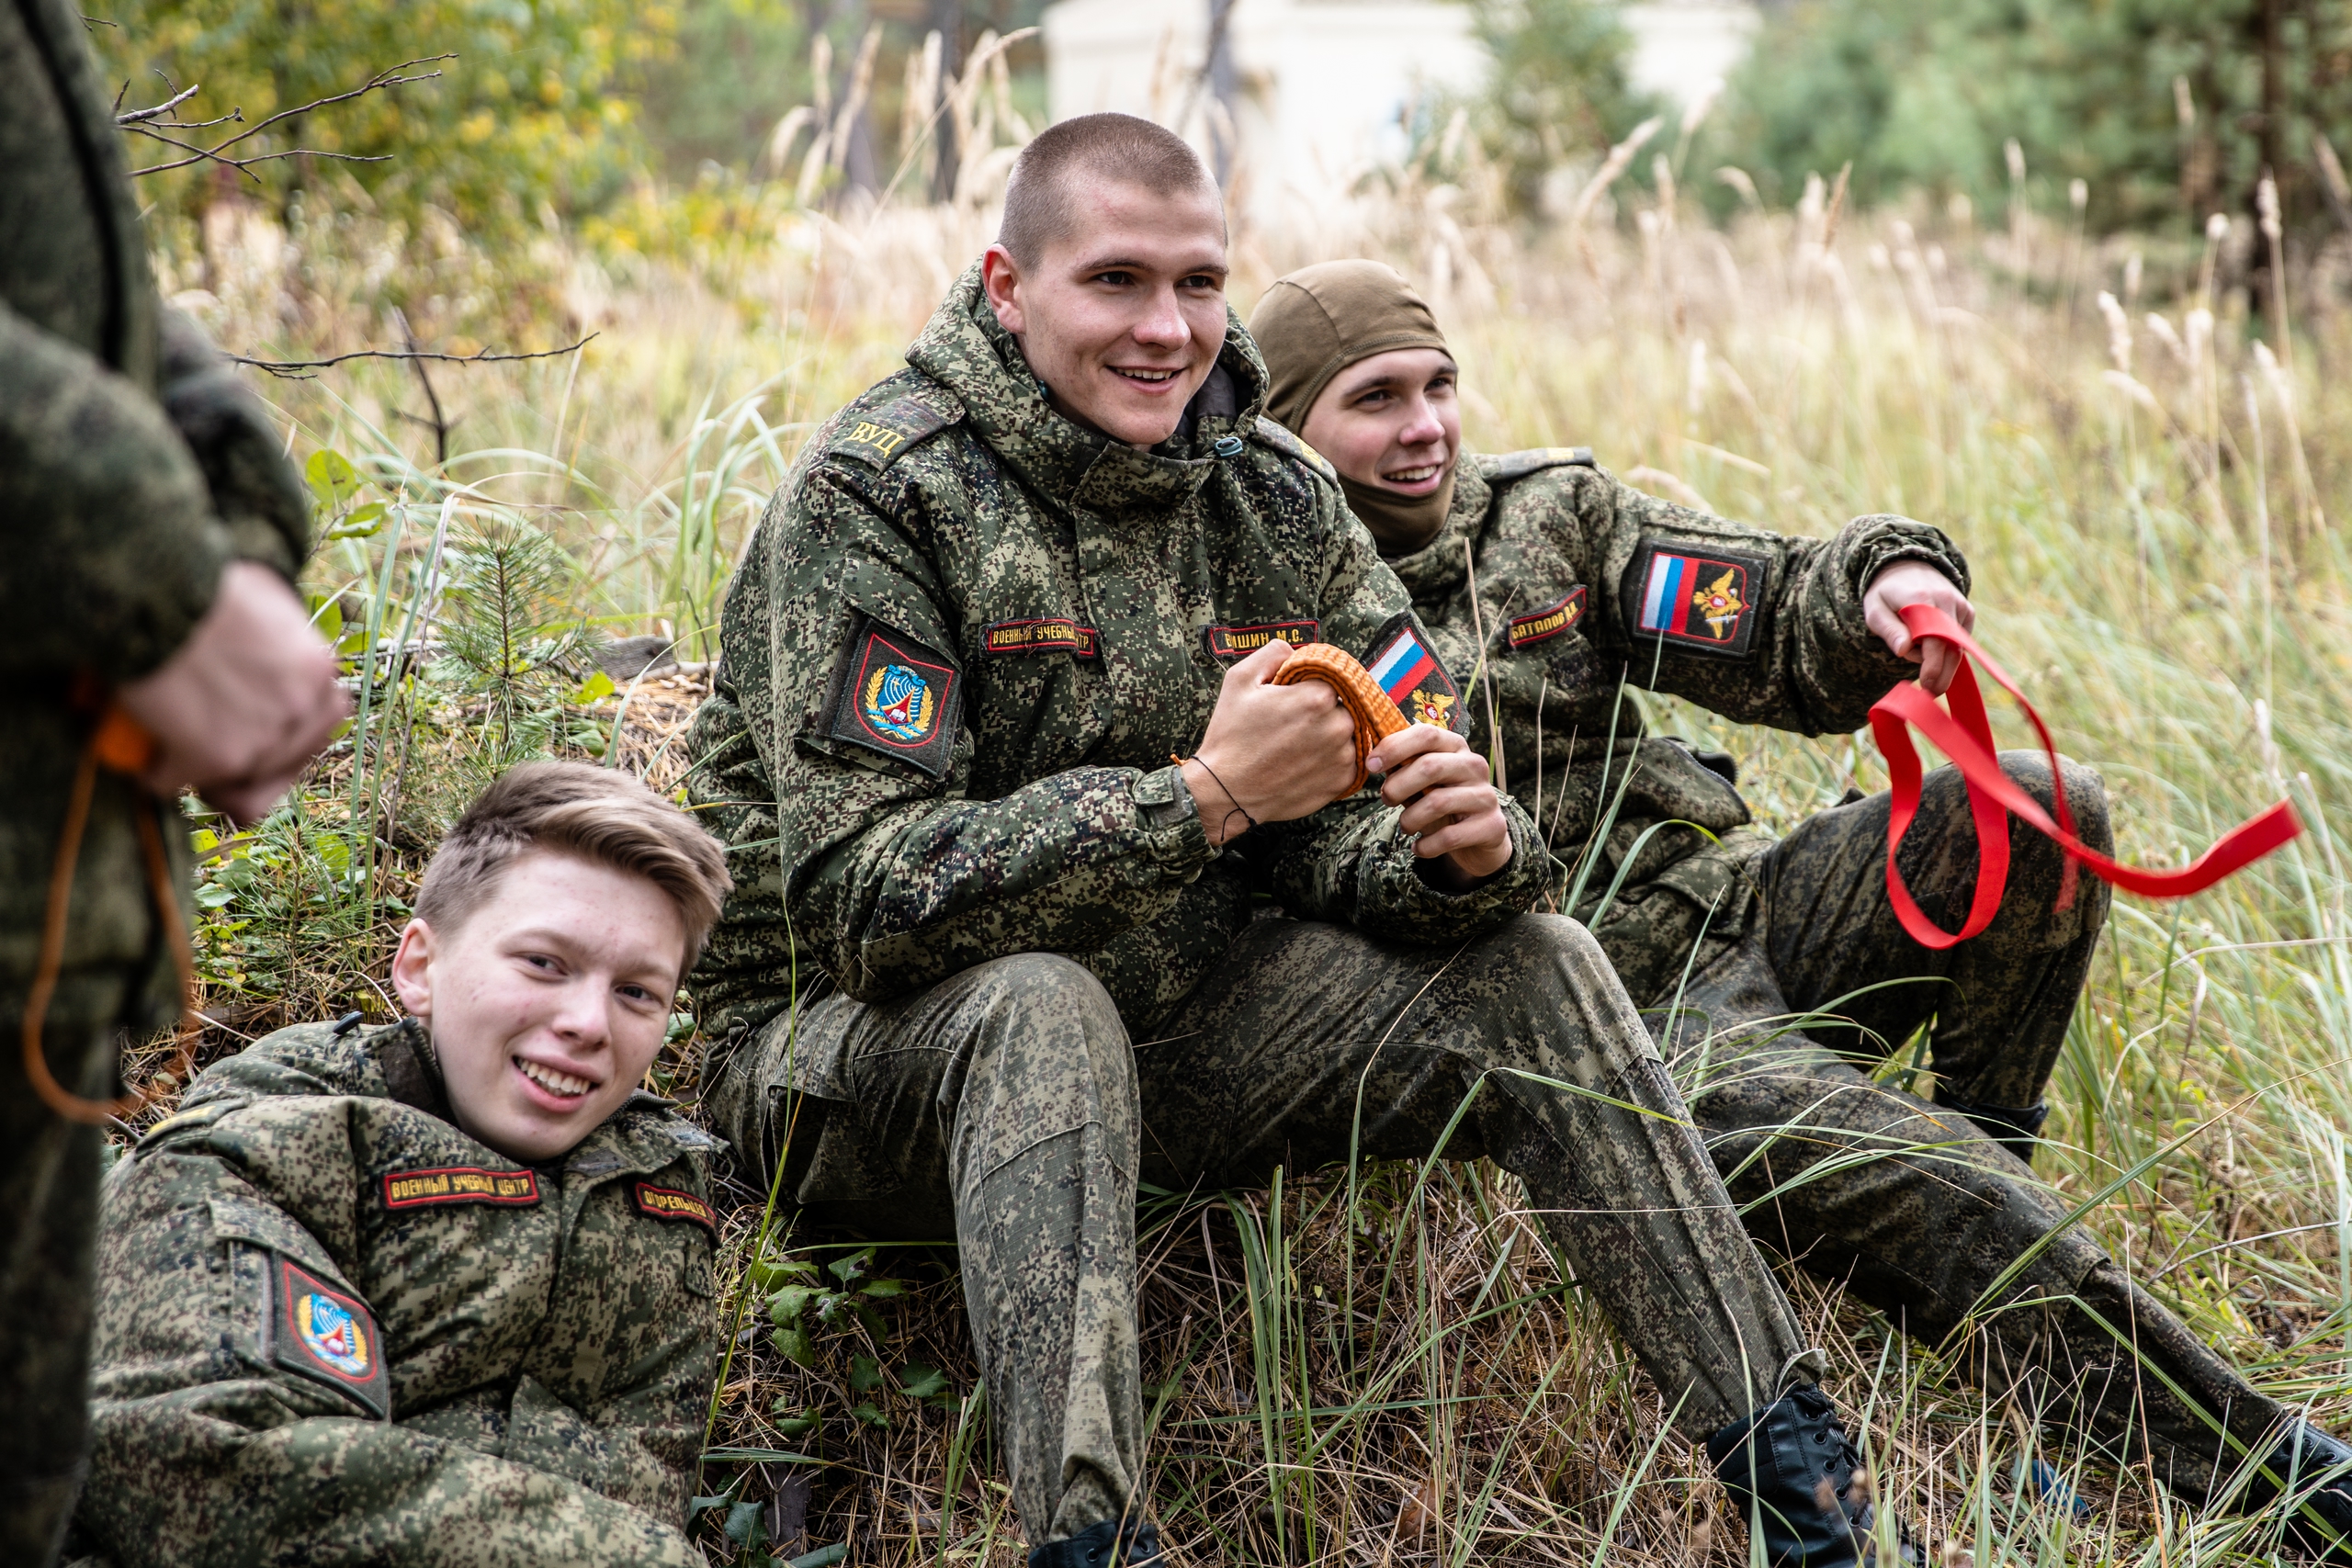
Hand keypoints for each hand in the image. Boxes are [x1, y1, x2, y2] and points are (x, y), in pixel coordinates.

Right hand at [117, 561, 350, 823]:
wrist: (157, 591)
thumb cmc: (203, 584)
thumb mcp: (270, 599)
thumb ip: (286, 638)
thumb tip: (276, 653)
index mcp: (318, 671)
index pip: (321, 723)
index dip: (288, 734)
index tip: (259, 732)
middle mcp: (301, 709)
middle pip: (282, 761)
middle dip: (249, 760)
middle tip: (212, 750)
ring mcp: (263, 738)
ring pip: (238, 784)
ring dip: (206, 774)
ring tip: (175, 759)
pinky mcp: (216, 759)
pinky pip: (180, 783)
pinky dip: (158, 775)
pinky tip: (146, 762)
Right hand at [1183, 640, 1358, 845]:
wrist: (1226, 791)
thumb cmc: (1230, 735)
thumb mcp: (1239, 680)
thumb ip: (1273, 653)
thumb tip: (1294, 649)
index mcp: (1317, 696)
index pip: (1329, 680)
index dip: (1309, 688)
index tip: (1292, 700)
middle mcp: (1338, 725)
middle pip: (1341, 706)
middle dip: (1321, 712)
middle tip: (1291, 726)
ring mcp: (1344, 756)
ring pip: (1347, 734)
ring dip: (1329, 736)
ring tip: (1297, 747)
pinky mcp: (1343, 782)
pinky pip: (1347, 761)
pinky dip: (1331, 761)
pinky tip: (1304, 763)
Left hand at [1366, 722, 1511, 885]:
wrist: (1478, 839)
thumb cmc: (1442, 802)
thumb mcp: (1421, 782)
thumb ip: (1403, 768)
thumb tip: (1374, 761)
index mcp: (1456, 747)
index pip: (1426, 734)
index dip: (1394, 747)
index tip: (1371, 765)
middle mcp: (1475, 766)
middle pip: (1430, 766)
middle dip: (1398, 786)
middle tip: (1386, 799)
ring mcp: (1486, 795)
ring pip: (1438, 803)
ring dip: (1410, 819)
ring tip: (1405, 827)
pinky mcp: (1492, 826)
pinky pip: (1450, 836)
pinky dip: (1426, 846)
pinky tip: (1418, 848)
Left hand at [1863, 560, 1973, 696]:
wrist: (1908, 567)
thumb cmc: (1886, 594)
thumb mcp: (1874, 610)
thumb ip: (1889, 630)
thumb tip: (1904, 650)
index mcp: (1921, 600)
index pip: (1933, 640)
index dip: (1932, 666)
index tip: (1927, 686)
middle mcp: (1946, 601)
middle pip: (1951, 648)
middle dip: (1942, 674)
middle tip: (1930, 693)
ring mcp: (1960, 605)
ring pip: (1957, 646)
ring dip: (1942, 662)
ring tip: (1924, 669)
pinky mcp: (1968, 611)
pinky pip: (1961, 640)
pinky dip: (1948, 649)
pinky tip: (1930, 647)